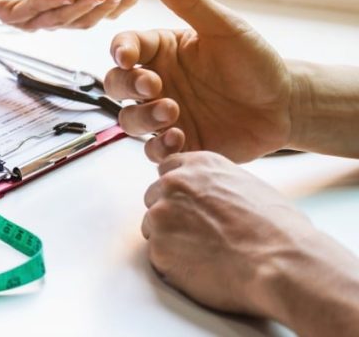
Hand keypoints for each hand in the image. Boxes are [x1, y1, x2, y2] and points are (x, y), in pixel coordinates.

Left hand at [0, 0, 143, 30]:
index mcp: (63, 6)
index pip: (96, 11)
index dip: (119, 4)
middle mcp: (48, 17)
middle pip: (85, 22)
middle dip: (109, 10)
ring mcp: (28, 20)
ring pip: (61, 21)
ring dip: (85, 9)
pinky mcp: (8, 15)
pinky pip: (32, 11)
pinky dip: (51, 3)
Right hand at [104, 0, 292, 162]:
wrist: (284, 106)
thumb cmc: (254, 62)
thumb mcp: (225, 28)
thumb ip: (190, 3)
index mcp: (161, 52)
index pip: (124, 47)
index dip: (120, 52)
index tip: (127, 57)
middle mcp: (156, 83)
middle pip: (116, 85)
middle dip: (127, 86)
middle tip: (153, 87)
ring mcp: (164, 116)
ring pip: (129, 120)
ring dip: (143, 118)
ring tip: (172, 113)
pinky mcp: (179, 143)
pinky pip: (153, 150)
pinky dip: (160, 147)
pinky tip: (180, 138)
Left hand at [143, 151, 358, 329]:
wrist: (282, 264)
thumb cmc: (278, 230)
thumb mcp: (249, 187)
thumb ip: (218, 186)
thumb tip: (210, 196)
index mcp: (199, 165)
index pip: (169, 170)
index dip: (178, 191)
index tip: (188, 205)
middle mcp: (174, 183)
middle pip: (155, 197)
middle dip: (170, 215)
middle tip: (197, 235)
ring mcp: (162, 214)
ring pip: (152, 227)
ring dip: (170, 240)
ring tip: (205, 254)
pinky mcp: (158, 247)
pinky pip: (157, 256)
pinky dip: (173, 264)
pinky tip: (201, 269)